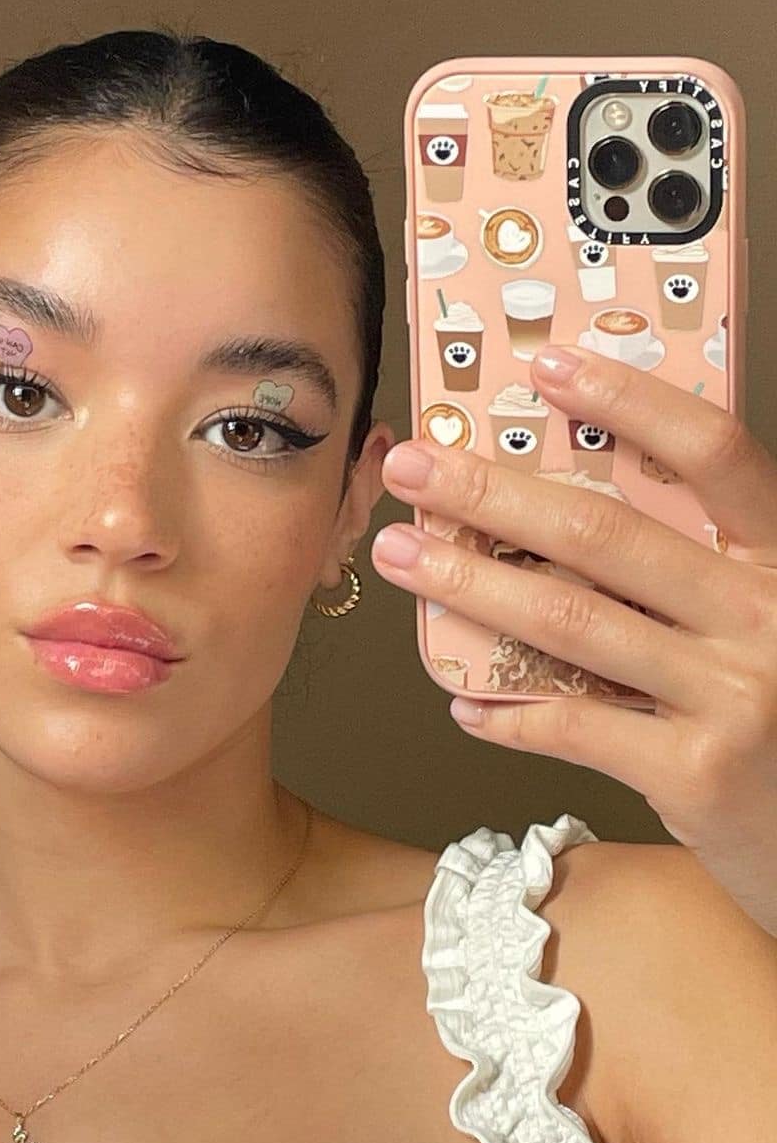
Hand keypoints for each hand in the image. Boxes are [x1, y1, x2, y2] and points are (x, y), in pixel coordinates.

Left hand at [372, 344, 776, 936]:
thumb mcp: (763, 622)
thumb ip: (697, 573)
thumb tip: (560, 517)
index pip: (713, 455)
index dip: (631, 403)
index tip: (550, 366)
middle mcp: (764, 617)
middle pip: (608, 535)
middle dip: (493, 494)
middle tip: (413, 465)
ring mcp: (733, 698)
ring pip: (572, 623)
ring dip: (472, 584)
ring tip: (401, 554)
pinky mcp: (697, 776)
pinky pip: (574, 727)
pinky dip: (509, 713)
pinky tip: (461, 700)